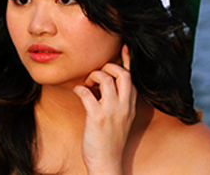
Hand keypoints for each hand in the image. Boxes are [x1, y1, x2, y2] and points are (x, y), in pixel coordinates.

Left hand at [73, 45, 136, 174]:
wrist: (107, 163)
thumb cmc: (110, 139)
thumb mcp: (121, 118)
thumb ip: (118, 101)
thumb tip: (105, 83)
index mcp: (130, 105)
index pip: (132, 78)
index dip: (128, 61)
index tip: (124, 48)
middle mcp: (124, 106)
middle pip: (123, 74)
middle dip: (109, 66)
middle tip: (98, 72)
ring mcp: (112, 112)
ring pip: (106, 80)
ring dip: (93, 76)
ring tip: (87, 82)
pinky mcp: (97, 118)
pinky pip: (87, 93)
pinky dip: (80, 88)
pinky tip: (77, 91)